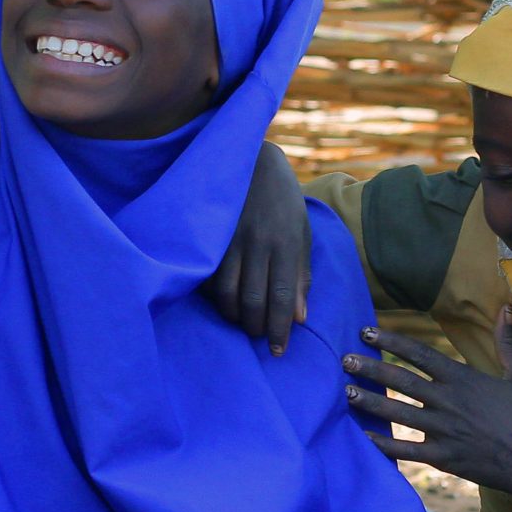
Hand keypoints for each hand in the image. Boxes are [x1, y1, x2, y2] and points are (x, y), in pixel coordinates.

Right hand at [207, 141, 310, 354]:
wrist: (252, 160)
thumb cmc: (283, 202)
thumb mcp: (301, 233)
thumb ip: (301, 275)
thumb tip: (301, 318)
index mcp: (286, 243)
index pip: (283, 296)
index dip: (281, 328)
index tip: (279, 351)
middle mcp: (258, 243)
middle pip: (253, 300)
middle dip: (255, 327)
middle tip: (259, 337)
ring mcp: (231, 238)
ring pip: (226, 292)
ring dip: (233, 316)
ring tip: (241, 322)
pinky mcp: (211, 235)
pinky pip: (209, 276)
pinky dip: (215, 296)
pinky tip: (222, 301)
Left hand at [341, 306, 511, 494]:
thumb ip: (508, 342)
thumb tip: (507, 307)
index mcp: (463, 379)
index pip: (419, 355)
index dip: (391, 341)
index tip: (366, 332)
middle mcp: (448, 402)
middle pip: (401, 381)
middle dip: (370, 369)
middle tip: (344, 359)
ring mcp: (443, 431)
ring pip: (398, 413)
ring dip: (370, 402)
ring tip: (346, 392)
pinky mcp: (443, 457)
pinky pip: (407, 450)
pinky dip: (384, 445)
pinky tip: (364, 438)